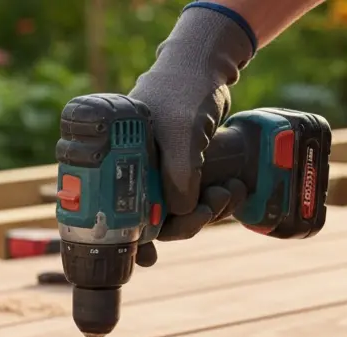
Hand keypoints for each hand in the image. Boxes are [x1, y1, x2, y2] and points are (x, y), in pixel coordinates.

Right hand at [130, 3, 256, 240]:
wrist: (205, 67)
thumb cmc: (183, 91)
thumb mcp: (182, 133)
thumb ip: (179, 174)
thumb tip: (178, 213)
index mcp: (119, 163)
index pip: (118, 214)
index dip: (133, 240)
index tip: (147, 259)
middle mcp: (134, 170)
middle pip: (150, 219)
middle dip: (182, 224)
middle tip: (207, 213)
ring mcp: (158, 171)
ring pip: (175, 212)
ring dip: (202, 213)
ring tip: (226, 196)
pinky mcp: (180, 169)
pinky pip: (191, 199)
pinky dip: (209, 204)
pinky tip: (228, 198)